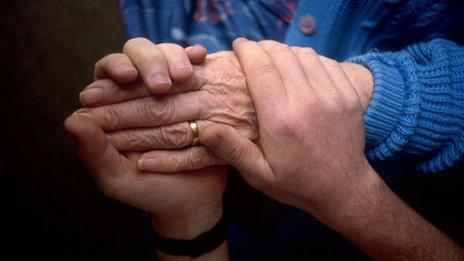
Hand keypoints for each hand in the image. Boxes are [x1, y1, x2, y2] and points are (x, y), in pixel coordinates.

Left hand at [67, 39, 227, 241]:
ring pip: (168, 56)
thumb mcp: (117, 177)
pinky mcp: (196, 92)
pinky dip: (195, 59)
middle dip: (150, 62)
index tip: (126, 75)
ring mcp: (171, 89)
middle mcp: (140, 91)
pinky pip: (196, 69)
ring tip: (184, 74)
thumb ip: (94, 151)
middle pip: (139, 55)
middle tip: (161, 83)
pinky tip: (200, 57)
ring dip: (174, 58)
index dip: (115, 67)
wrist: (192, 199)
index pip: (107, 72)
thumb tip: (72, 119)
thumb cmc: (149, 190)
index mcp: (114, 107)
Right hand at [200, 39, 463, 258]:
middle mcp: (308, 101)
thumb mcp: (259, 175)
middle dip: (263, 46)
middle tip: (253, 50)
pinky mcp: (350, 95)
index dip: (247, 50)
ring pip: (305, 54)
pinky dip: (310, 59)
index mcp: (282, 120)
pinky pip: (327, 62)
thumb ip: (233, 150)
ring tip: (274, 57)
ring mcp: (334, 96)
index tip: (238, 45)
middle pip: (282, 55)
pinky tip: (300, 68)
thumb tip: (204, 128)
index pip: (261, 68)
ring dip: (286, 51)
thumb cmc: (297, 183)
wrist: (344, 189)